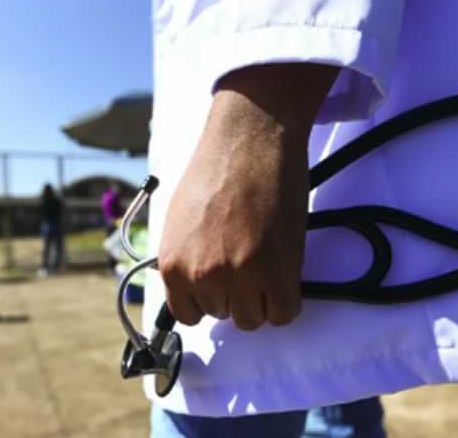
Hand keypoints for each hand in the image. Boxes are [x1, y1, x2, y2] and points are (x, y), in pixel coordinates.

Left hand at [158, 63, 338, 330]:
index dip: (209, 298)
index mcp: (172, 265)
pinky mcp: (276, 273)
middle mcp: (201, 276)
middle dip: (236, 293)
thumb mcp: (181, 220)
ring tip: (267, 259)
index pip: (189, 314)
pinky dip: (286, 299)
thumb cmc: (217, 169)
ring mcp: (239, 277)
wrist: (250, 139)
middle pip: (224, 315)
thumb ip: (186, 257)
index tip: (222, 282)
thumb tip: (194, 284)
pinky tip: (285, 272)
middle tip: (248, 258)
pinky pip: (283, 313)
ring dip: (262, 296)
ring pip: (253, 318)